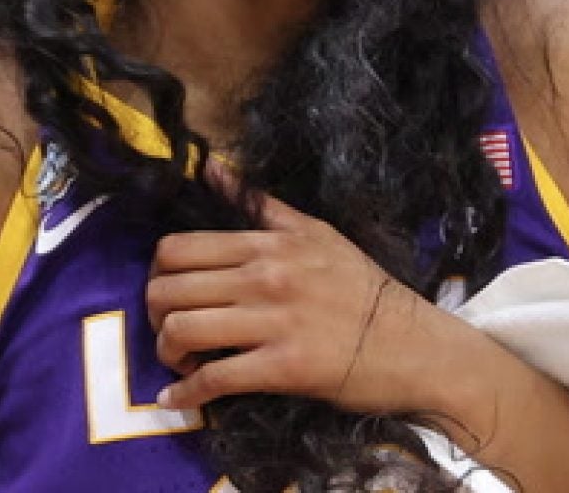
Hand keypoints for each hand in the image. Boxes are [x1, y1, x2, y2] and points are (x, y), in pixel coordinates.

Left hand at [146, 163, 445, 413]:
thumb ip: (261, 206)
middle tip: (167, 330)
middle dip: (154, 314)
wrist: (413, 344)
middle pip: (169, 289)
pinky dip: (186, 394)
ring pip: (182, 330)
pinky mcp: (284, 367)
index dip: (157, 274)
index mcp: (267, 244)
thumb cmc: (363, 289)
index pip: (178, 248)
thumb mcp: (317, 233)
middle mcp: (263, 277)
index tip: (167, 293)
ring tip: (178, 361)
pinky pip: (215, 379)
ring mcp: (272, 322)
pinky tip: (177, 399)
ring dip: (166, 351)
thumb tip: (213, 169)